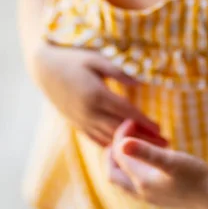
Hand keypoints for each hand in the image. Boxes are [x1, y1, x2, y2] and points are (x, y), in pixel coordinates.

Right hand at [33, 43, 166, 146]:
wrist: (43, 67)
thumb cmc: (72, 58)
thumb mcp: (96, 58)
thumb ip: (118, 70)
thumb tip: (141, 83)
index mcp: (96, 94)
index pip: (126, 113)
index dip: (145, 123)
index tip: (161, 130)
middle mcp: (88, 112)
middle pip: (121, 131)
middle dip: (143, 139)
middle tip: (164, 145)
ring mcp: (80, 120)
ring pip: (108, 138)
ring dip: (130, 145)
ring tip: (150, 150)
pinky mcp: (75, 124)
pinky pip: (95, 139)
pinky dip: (111, 145)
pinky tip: (124, 148)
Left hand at [107, 120, 207, 208]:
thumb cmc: (194, 176)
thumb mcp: (170, 160)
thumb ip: (145, 152)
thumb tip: (122, 144)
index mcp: (139, 181)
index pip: (117, 156)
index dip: (120, 136)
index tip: (131, 121)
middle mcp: (140, 191)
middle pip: (113, 173)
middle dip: (112, 152)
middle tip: (124, 133)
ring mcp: (148, 196)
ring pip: (123, 179)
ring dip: (124, 160)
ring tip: (135, 141)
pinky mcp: (158, 196)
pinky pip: (135, 182)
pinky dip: (135, 167)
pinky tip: (150, 156)